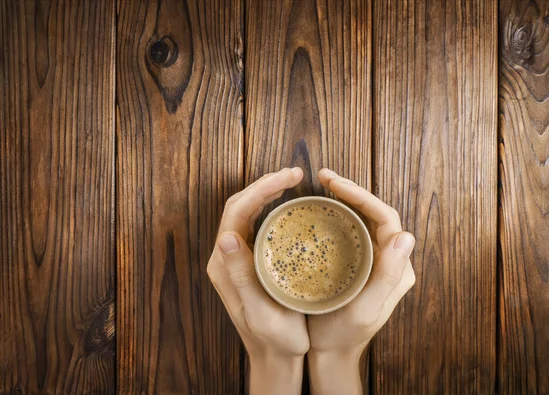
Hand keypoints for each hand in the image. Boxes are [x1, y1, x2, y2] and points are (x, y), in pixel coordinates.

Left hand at [207, 167, 308, 394]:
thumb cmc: (275, 340)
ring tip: (292, 180)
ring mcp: (237, 259)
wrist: (276, 358)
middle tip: (295, 173)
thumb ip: (241, 278)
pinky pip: (256, 226)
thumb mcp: (260, 313)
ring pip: (247, 213)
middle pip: (240, 207)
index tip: (288, 177)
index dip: (261, 190)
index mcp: (224, 266)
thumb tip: (226, 237)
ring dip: (267, 193)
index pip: (237, 214)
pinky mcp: (249, 262)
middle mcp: (226, 258)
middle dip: (264, 185)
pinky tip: (290, 204)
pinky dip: (271, 208)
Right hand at [307, 169, 415, 394]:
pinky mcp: (357, 264)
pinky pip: (351, 231)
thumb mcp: (366, 308)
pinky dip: (337, 214)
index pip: (386, 218)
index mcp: (397, 268)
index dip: (363, 196)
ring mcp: (372, 261)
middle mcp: (389, 260)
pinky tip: (320, 207)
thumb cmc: (345, 336)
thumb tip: (406, 236)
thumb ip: (387, 276)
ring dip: (346, 198)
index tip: (335, 184)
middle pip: (375, 213)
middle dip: (353, 191)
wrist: (330, 354)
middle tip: (325, 176)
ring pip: (363, 219)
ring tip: (322, 184)